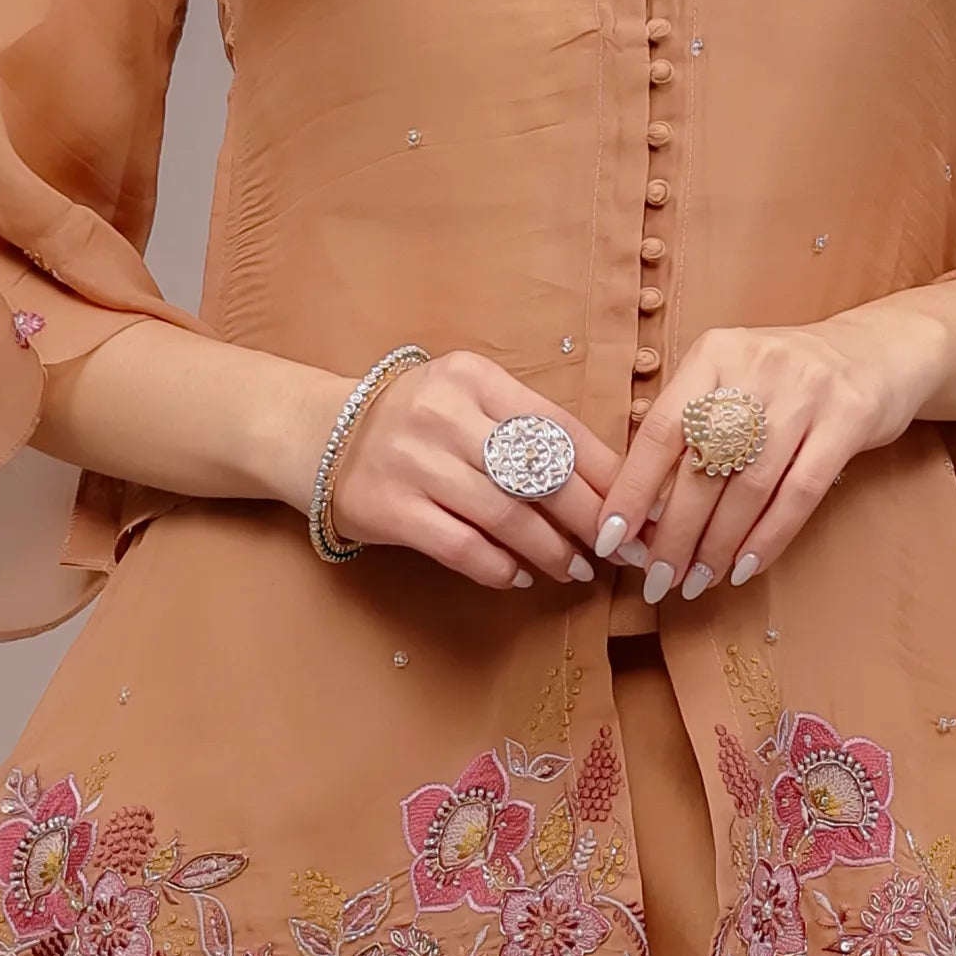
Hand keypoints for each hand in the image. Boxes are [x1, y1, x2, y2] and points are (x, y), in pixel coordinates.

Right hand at [325, 347, 619, 593]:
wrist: (317, 434)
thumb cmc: (414, 422)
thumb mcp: (469, 401)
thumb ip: (527, 429)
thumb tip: (610, 484)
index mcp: (475, 379)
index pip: (561, 429)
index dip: (608, 477)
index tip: (638, 511)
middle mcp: (445, 414)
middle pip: (542, 475)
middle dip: (592, 519)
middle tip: (620, 550)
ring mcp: (414, 462)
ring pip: (508, 516)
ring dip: (552, 550)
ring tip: (575, 569)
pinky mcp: (390, 508)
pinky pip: (464, 548)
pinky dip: (501, 568)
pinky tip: (520, 576)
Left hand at [600, 287, 955, 601]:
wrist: (878, 351)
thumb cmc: (788, 382)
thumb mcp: (734, 382)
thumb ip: (692, 430)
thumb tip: (641, 511)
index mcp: (715, 354)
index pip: (661, 431)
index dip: (632, 490)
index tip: (610, 539)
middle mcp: (757, 365)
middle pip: (703, 466)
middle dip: (674, 533)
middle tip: (657, 579)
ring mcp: (806, 391)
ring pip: (748, 486)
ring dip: (718, 545)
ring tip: (698, 581)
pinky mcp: (849, 418)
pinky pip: (799, 493)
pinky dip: (769, 537)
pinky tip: (746, 568)